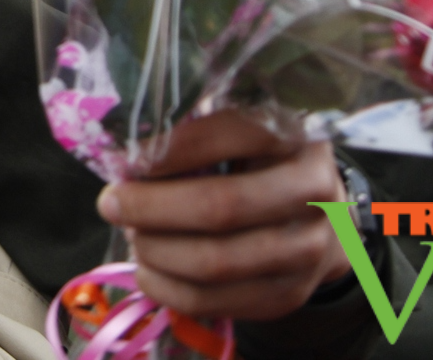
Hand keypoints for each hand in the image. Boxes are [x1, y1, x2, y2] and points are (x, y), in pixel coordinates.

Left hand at [98, 111, 349, 320]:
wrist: (321, 219)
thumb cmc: (261, 164)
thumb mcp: (243, 134)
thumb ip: (196, 132)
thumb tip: (125, 156)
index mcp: (296, 137)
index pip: (229, 135)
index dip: (170, 149)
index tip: (124, 157)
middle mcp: (312, 195)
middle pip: (219, 208)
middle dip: (150, 207)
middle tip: (111, 202)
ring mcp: (305, 251)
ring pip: (213, 263)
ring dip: (154, 250)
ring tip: (131, 233)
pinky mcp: (287, 295)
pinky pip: (212, 301)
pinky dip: (165, 287)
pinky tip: (147, 268)